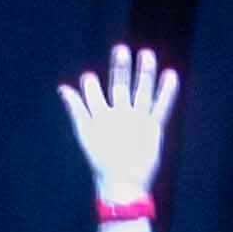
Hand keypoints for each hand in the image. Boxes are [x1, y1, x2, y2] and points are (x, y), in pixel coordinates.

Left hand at [59, 42, 178, 204]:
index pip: (95, 95)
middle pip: (121, 85)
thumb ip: (76, 108)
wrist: (123, 182)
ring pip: (142, 91)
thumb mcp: (85, 131)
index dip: (91, 85)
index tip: (88, 77)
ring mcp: (137, 118)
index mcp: (101, 116)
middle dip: (121, 68)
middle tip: (120, 49)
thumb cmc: (101, 160)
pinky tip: (170, 75)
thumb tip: (62, 87)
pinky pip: (161, 106)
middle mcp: (120, 114)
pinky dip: (166, 92)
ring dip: (145, 74)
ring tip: (146, 54)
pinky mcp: (153, 126)